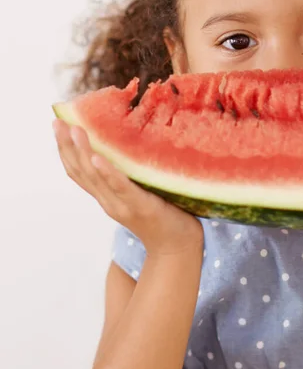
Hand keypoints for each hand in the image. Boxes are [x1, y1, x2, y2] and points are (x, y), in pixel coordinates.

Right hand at [53, 120, 203, 257]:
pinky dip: (107, 173)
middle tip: (57, 122)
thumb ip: (130, 174)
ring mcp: (122, 205)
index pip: (78, 172)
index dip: (65, 150)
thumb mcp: (141, 191)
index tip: (58, 126)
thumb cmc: (164, 215)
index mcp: (107, 197)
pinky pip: (120, 187)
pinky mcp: (140, 206)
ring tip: (74, 130)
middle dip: (66, 146)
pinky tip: (97, 158)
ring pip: (95, 177)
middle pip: (80, 172)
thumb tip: (129, 142)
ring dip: (83, 152)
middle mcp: (108, 201)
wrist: (178, 246)